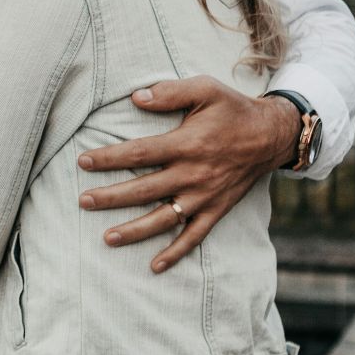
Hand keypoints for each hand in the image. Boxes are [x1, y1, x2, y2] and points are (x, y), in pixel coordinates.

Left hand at [76, 76, 296, 272]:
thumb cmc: (233, 109)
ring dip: (135, 230)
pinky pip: (195, 236)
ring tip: (107, 238)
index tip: (83, 162)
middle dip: (111, 197)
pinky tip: (155, 266)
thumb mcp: (205, 89)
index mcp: (187, 144)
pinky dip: (176, 252)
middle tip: (83, 201)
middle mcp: (193, 174)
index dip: (109, 158)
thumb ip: (170, 92)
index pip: (139, 153)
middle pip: (145, 189)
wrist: (272, 135)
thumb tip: (136, 97)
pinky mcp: (217, 209)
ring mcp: (205, 196)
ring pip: (165, 218)